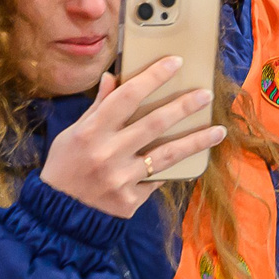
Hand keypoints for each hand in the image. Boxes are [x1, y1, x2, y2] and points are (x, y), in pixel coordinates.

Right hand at [37, 58, 225, 217]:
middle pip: (154, 123)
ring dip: (196, 141)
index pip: (126, 96)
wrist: (60, 215)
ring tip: (218, 130)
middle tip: (205, 94)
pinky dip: (175, 168)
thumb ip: (96, 108)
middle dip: (183, 106)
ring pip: (167, 155)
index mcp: (90, 132)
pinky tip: (193, 159)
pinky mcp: (130, 201)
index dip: (152, 77)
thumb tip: (111, 78)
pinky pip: (158, 179)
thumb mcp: (71, 134)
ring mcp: (121, 179)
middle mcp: (107, 153)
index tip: (174, 63)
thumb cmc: (64, 167)